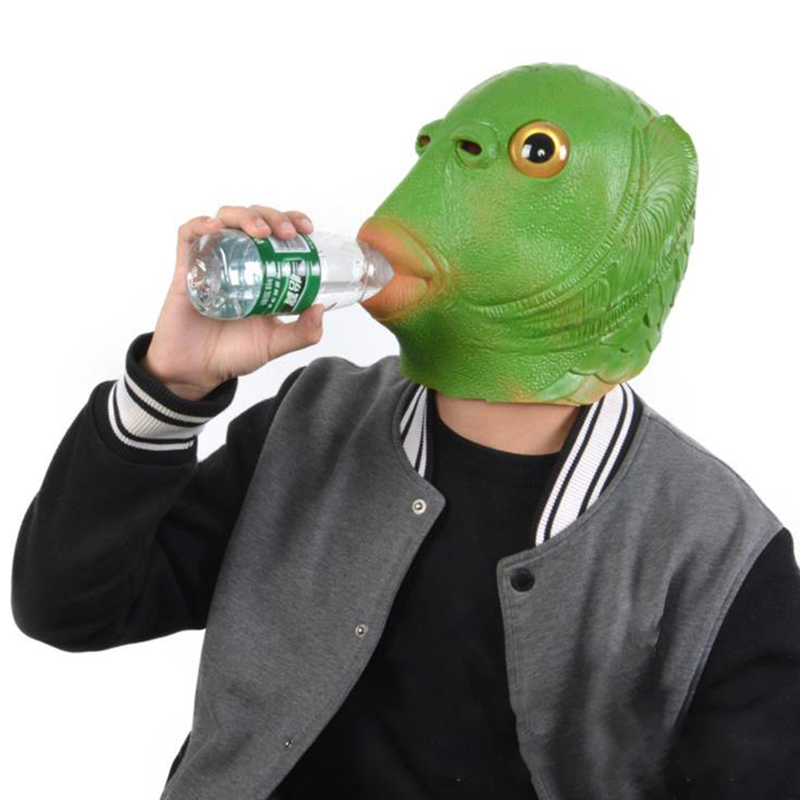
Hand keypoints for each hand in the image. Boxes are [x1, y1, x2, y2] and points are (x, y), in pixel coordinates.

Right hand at [141, 205, 322, 400]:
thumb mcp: (275, 344)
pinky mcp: (186, 270)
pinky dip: (199, 224)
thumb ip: (302, 333)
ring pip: (225, 219)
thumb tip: (320, 309)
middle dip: (273, 216)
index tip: (307, 229)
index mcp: (260, 271)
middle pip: (253, 218)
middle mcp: (236, 260)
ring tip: (260, 232)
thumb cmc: (232, 353)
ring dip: (245, 216)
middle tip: (287, 233)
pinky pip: (187, 236)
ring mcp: (211, 261)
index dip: (291, 220)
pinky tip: (214, 226)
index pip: (275, 231)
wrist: (196, 371)